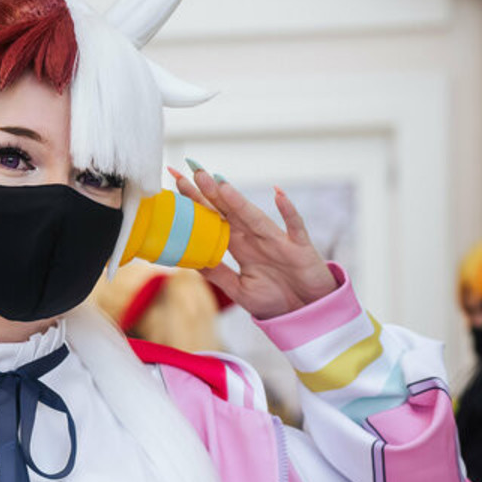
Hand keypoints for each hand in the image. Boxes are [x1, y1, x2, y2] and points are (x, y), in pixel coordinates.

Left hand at [169, 164, 336, 319]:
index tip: (175, 182)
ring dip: (237, 200)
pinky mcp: (299, 248)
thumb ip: (217, 274)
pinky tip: (278, 194)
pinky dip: (288, 211)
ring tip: (219, 183)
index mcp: (240, 246)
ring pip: (254, 216)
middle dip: (210, 191)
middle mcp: (256, 237)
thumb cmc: (274, 299)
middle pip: (229, 210)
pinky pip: (294, 226)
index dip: (196, 202)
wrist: (306, 313)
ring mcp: (277, 240)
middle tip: (191, 168)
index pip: (214, 218)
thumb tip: (189, 258)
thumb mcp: (239, 289)